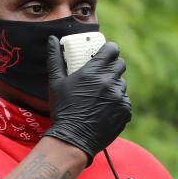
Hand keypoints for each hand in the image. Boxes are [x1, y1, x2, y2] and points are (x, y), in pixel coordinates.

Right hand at [45, 37, 131, 163]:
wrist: (73, 139)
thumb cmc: (62, 110)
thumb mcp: (55, 82)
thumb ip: (56, 58)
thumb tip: (52, 39)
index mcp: (93, 72)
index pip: (112, 50)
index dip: (109, 50)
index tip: (105, 53)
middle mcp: (109, 83)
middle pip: (120, 65)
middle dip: (112, 66)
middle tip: (103, 73)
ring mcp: (119, 98)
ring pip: (122, 84)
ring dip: (114, 86)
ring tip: (101, 95)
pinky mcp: (125, 111)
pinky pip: (125, 101)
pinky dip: (117, 103)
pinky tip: (105, 109)